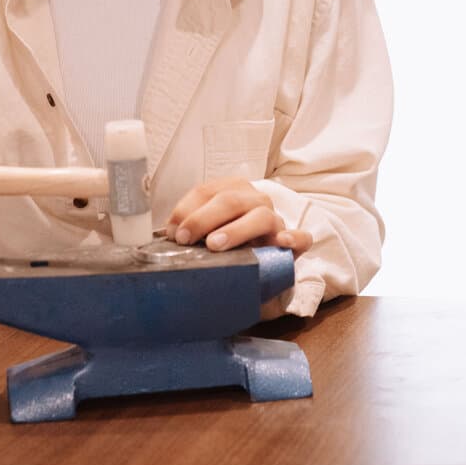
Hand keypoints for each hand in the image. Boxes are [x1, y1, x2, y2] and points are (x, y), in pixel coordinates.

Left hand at [165, 177, 312, 256]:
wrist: (258, 273)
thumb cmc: (226, 249)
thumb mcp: (205, 235)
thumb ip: (190, 231)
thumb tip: (165, 237)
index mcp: (232, 191)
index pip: (207, 191)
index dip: (187, 209)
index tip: (173, 232)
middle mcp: (255, 200)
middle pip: (230, 200)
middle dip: (204, 218)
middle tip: (186, 239)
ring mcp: (276, 220)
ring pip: (261, 216)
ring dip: (236, 229)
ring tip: (215, 245)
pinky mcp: (294, 244)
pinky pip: (300, 238)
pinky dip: (293, 238)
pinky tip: (282, 242)